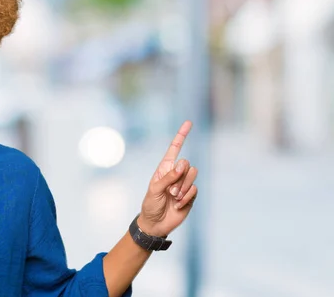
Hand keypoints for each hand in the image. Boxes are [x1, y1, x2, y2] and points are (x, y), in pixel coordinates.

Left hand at [138, 122, 197, 236]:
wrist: (156, 223)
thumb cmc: (151, 204)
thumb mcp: (154, 190)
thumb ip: (168, 177)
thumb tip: (182, 165)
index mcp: (164, 168)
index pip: (174, 149)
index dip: (181, 135)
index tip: (188, 123)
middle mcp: (176, 174)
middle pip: (187, 164)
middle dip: (180, 177)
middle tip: (171, 191)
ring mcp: (184, 184)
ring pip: (193, 175)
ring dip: (183, 188)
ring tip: (173, 198)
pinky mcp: (191, 195)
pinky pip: (194, 190)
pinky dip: (186, 198)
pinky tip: (177, 205)